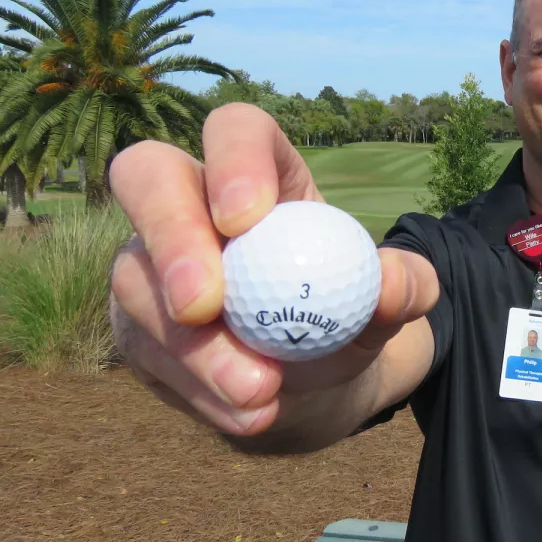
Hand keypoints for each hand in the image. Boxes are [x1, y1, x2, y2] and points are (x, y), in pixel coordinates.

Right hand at [108, 103, 437, 437]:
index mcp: (262, 170)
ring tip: (262, 392)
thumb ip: (407, 287)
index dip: (232, 160)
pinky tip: (249, 413)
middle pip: (145, 174)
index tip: (246, 220)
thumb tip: (392, 283)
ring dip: (193, 345)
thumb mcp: (394, 302)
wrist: (312, 380)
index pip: (235, 129)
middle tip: (204, 305)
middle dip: (169, 235)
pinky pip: (144, 352)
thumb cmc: (351, 314)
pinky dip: (198, 389)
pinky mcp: (135, 323)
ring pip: (135, 280)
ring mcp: (149, 260)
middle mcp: (190, 200)